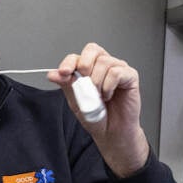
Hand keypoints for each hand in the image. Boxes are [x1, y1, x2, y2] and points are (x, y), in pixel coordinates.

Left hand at [48, 42, 149, 176]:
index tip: (64, 73)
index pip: (78, 56)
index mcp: (90, 69)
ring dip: (96, 82)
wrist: (110, 132)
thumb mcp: (75, 100)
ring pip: (104, 62)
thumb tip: (52, 74)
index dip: (70, 62)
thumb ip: (66, 84)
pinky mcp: (130, 76)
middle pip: (92, 50)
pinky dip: (108, 86)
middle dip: (84, 66)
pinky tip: (108, 96)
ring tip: (98, 97)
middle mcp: (104, 65)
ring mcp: (118, 69)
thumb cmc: (96, 117)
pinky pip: (116, 72)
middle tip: (84, 85)